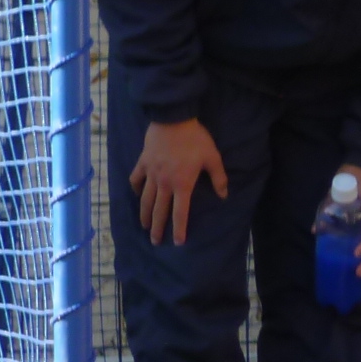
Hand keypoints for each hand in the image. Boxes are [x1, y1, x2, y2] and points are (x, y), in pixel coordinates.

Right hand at [130, 118, 228, 245]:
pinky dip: (136, 188)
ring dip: (145, 214)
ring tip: (144, 226)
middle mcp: (164, 183)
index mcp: (182, 185)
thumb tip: (224, 196)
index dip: (179, 229)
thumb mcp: (213, 158)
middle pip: (159, 211)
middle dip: (157, 228)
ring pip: (145, 199)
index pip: (180, 213)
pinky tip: (138, 194)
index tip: (177, 242)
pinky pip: (136, 179)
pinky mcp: (142, 162)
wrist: (173, 119)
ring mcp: (151, 173)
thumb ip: (218, 178)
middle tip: (155, 241)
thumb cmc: (196, 139)